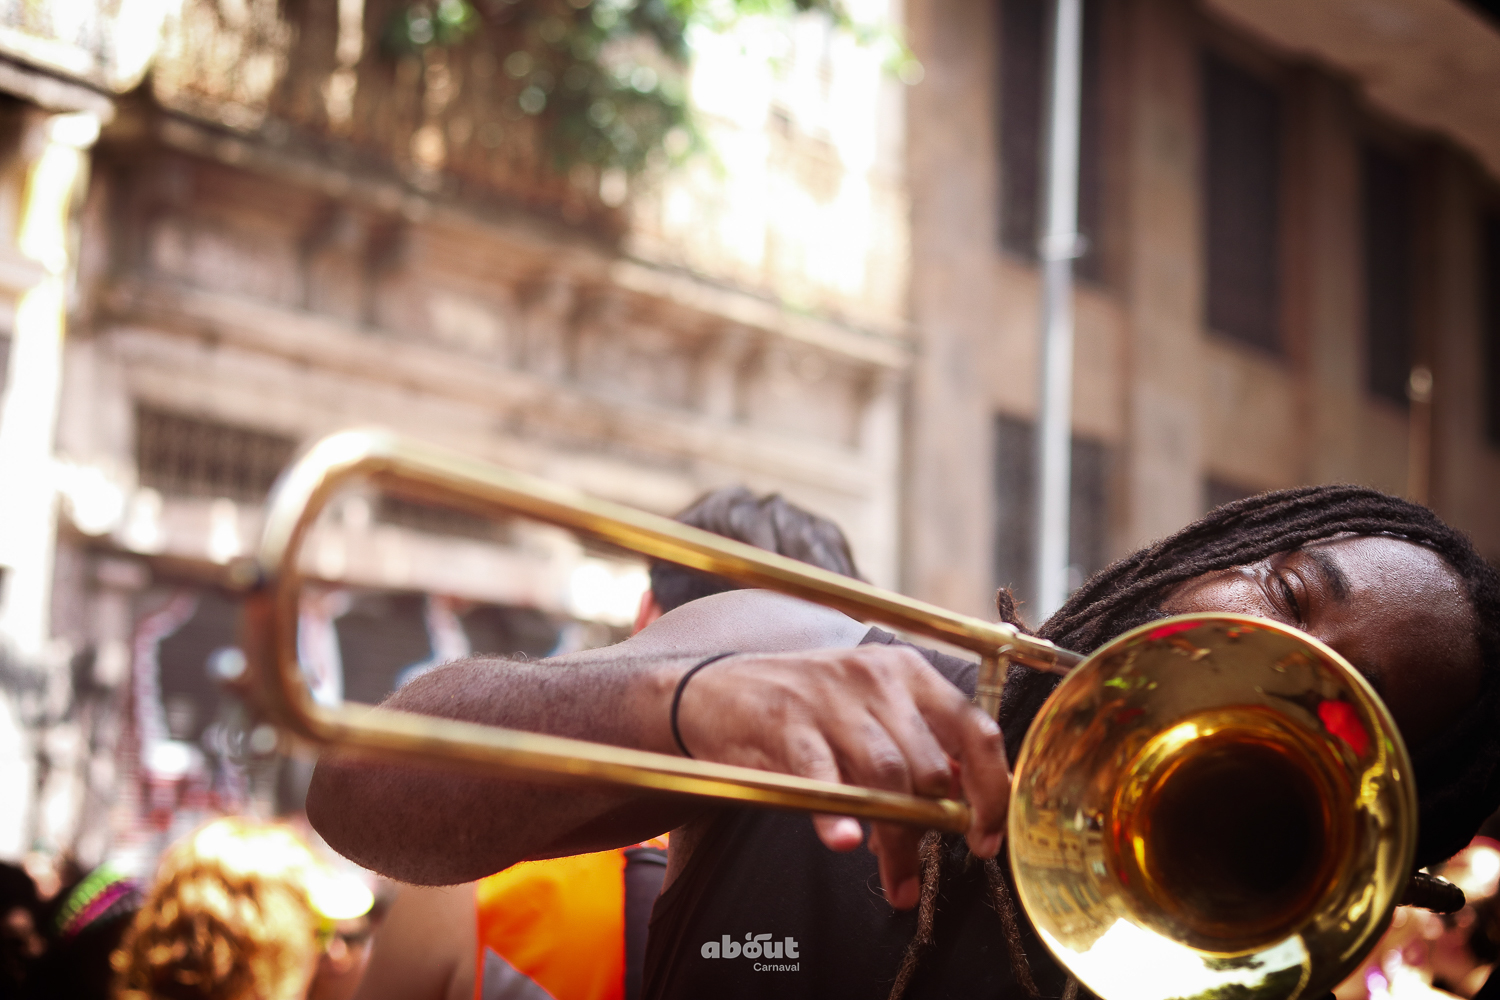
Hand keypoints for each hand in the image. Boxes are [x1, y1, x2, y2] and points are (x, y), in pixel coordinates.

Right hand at [673, 646, 1011, 909]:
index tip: (986, 839)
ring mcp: (830, 698)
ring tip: (896, 885)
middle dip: (934, 831)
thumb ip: (916, 748)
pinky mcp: (785, 722)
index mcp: (909, 672)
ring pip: (886, 778)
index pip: (975, 730)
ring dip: (896, 843)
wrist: (713, 693)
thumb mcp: (869, 712)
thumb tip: (964, 803)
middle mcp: (876, 676)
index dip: (991, 791)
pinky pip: (822, 777)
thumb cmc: (803, 710)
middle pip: (929, 766)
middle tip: (925, 875)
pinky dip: (837, 814)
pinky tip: (844, 842)